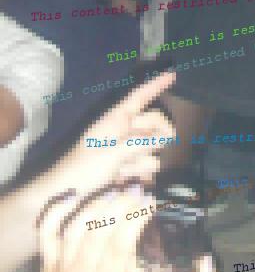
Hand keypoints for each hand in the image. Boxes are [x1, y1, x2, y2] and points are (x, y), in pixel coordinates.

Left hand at [34, 187, 155, 271]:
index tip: (150, 203)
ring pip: (76, 226)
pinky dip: (58, 211)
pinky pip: (47, 232)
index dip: (136, 219)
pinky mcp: (47, 262)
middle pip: (99, 229)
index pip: (121, 244)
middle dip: (121, 204)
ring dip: (97, 204)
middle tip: (138, 191)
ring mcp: (61, 264)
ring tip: (115, 192)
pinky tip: (73, 197)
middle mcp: (81, 271)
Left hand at [55, 71, 175, 197]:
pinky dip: (143, 173)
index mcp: (116, 119)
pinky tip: (129, 181)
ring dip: (144, 161)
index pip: (139, 96)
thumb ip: (139, 143)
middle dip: (158, 135)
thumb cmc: (83, 169)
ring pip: (153, 147)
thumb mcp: (111, 153)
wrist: (65, 196)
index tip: (173, 74)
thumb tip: (164, 137)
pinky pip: (148, 165)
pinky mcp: (129, 167)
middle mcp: (123, 130)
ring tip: (124, 173)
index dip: (156, 85)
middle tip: (161, 147)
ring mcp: (126, 149)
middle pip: (154, 123)